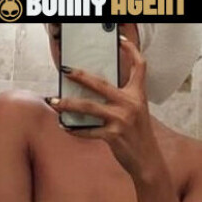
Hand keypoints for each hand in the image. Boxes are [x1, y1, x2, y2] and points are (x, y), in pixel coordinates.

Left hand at [45, 35, 163, 180]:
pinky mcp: (114, 135)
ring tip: (53, 101)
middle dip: (80, 76)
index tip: (121, 41)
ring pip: (88, 107)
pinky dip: (74, 128)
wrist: (148, 160)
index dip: (132, 51)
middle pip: (101, 84)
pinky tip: (64, 125)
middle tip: (65, 71)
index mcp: (137, 94)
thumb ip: (121, 97)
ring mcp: (122, 119)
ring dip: (67, 104)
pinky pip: (88, 130)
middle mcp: (130, 104)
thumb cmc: (138, 132)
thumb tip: (93, 88)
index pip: (139, 66)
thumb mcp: (137, 110)